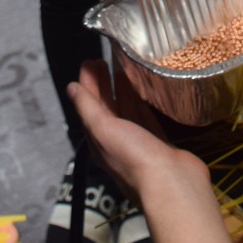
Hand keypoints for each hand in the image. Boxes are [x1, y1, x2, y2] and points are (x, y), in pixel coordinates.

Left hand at [68, 61, 209, 196]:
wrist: (171, 183)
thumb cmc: (135, 157)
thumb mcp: (104, 130)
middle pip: (105, 106)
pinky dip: (140, 99)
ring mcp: (137, 140)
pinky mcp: (156, 140)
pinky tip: (143, 87)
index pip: (88, 106)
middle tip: (102, 59)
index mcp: (98, 140)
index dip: (87, 83)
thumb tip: (72, 88)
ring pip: (125, 108)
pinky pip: (144, 115)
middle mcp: (115, 140)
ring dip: (121, 88)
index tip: (89, 61)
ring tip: (121, 66)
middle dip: (101, 83)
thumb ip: (88, 108)